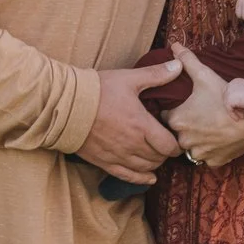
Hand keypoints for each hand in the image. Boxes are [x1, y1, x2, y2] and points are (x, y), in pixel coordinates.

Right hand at [72, 60, 182, 183]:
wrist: (65, 105)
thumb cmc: (97, 90)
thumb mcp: (129, 79)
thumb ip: (156, 75)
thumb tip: (178, 64)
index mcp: (141, 125)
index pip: (169, 145)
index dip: (177, 145)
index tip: (177, 139)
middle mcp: (132, 145)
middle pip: (159, 158)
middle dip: (166, 152)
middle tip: (166, 143)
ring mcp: (118, 155)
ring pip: (146, 168)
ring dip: (155, 163)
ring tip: (156, 154)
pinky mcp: (104, 162)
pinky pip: (128, 176)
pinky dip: (141, 179)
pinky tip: (149, 178)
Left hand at [164, 46, 243, 168]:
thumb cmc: (226, 97)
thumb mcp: (205, 75)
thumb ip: (187, 60)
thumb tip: (174, 45)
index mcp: (177, 120)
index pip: (164, 117)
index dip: (173, 110)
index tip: (183, 106)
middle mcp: (183, 140)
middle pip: (176, 134)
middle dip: (184, 126)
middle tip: (198, 116)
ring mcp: (199, 153)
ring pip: (191, 147)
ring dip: (197, 140)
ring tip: (209, 127)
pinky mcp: (213, 161)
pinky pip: (207, 157)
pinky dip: (211, 150)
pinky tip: (218, 139)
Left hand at [223, 79, 243, 115]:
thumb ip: (242, 96)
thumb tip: (239, 106)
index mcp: (236, 81)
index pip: (230, 92)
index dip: (234, 101)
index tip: (240, 108)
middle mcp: (231, 84)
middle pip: (226, 97)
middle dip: (232, 106)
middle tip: (240, 113)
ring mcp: (229, 92)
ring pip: (228, 104)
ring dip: (235, 111)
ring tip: (242, 115)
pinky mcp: (229, 99)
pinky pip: (229, 109)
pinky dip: (234, 114)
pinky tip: (240, 117)